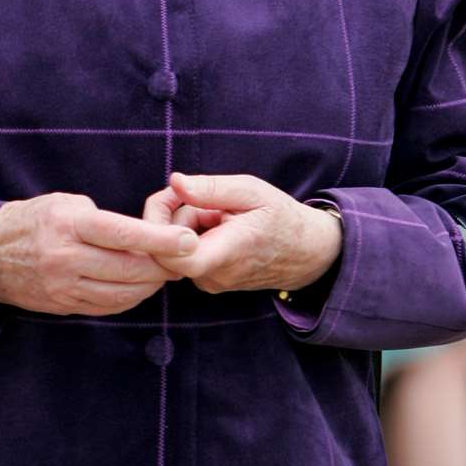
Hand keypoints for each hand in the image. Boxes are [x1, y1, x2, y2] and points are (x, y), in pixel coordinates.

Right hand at [0, 193, 197, 315]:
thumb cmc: (36, 220)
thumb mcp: (65, 203)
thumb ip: (103, 218)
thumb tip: (144, 234)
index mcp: (68, 225)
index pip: (123, 234)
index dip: (161, 239)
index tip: (188, 240)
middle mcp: (66, 258)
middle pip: (129, 269)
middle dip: (164, 265)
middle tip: (185, 256)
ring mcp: (64, 287)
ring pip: (123, 293)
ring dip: (152, 284)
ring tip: (165, 270)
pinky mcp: (64, 305)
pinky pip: (109, 306)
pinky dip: (131, 297)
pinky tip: (141, 285)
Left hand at [142, 173, 342, 295]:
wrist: (307, 252)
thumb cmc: (281, 218)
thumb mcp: (252, 191)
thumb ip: (211, 188)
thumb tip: (174, 182)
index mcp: (228, 252)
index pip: (174, 256)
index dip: (159, 228)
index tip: (173, 197)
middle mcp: (215, 276)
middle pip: (167, 246)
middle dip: (173, 214)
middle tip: (200, 195)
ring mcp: (211, 283)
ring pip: (175, 251)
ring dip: (185, 225)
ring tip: (217, 213)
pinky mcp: (209, 283)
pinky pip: (185, 257)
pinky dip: (193, 237)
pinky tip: (217, 227)